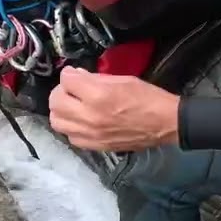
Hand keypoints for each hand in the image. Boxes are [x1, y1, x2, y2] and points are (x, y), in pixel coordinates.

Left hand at [48, 66, 180, 151]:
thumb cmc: (147, 97)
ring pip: (57, 121)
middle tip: (71, 88)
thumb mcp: (122, 79)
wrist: (164, 124)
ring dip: (61, 110)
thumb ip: (96, 78)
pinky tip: (81, 121)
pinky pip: (69, 136)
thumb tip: (78, 76)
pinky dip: (71, 126)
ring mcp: (89, 134)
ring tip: (72, 105)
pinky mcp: (94, 146)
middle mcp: (88, 116)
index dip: (68, 74)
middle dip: (61, 90)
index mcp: (98, 95)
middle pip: (55, 101)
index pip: (66, 80)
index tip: (74, 73)